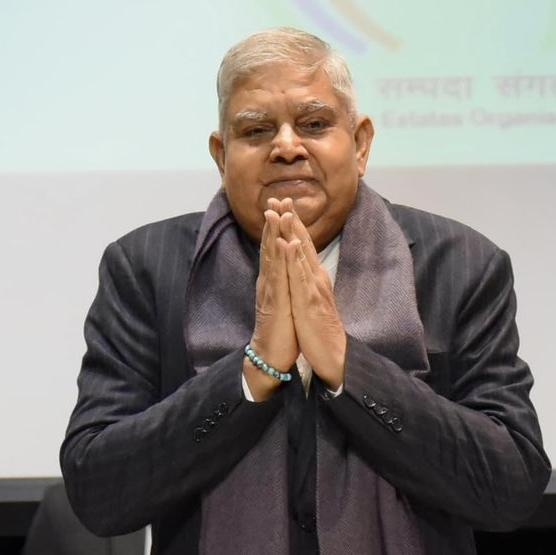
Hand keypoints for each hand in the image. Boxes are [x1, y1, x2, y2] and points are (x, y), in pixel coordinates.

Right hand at [244, 204, 299, 399]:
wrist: (271, 355)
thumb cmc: (281, 328)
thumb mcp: (284, 299)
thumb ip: (283, 281)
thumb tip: (285, 266)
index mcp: (274, 280)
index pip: (276, 247)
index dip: (279, 226)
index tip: (283, 204)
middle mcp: (269, 281)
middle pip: (271, 246)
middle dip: (274, 222)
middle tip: (275, 198)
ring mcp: (271, 291)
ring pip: (271, 257)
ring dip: (273, 234)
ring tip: (275, 213)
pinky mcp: (276, 303)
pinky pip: (279, 277)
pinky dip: (281, 259)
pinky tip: (284, 244)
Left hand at [277, 205, 347, 389]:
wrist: (333, 354)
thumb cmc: (321, 328)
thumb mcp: (313, 299)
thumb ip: (309, 282)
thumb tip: (304, 268)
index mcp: (314, 277)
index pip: (302, 245)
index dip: (293, 225)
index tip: (284, 205)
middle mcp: (316, 277)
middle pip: (303, 243)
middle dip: (292, 219)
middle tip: (281, 197)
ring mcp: (313, 287)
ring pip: (301, 254)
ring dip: (292, 231)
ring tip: (284, 211)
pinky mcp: (309, 300)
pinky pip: (299, 276)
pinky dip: (293, 258)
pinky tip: (288, 243)